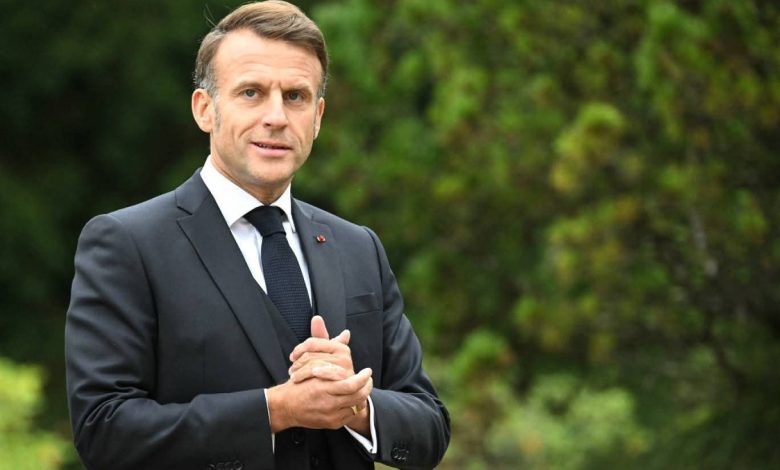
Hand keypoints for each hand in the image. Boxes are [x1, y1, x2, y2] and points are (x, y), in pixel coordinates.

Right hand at [267, 316, 372, 432]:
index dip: (363, 378)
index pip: (352, 385)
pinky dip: (355, 407)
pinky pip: (350, 416)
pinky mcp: (331, 423)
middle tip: (368, 380)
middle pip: (357, 397)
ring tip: (364, 388)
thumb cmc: (299, 382)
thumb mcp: (312, 362)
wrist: (285, 406)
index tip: (368, 371)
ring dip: (363, 396)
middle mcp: (327, 402)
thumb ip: (330, 346)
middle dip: (367, 387)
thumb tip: (345, 334)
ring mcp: (330, 414)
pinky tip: (355, 399)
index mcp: (323, 386)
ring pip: (356, 406)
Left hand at [288, 315, 351, 380]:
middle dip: (298, 363)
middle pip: (311, 355)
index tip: (292, 357)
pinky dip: (312, 376)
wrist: (346, 391)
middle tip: (291, 370)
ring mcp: (345, 368)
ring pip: (314, 366)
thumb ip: (321, 336)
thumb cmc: (334, 370)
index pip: (312, 342)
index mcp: (339, 346)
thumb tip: (316, 318)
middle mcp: (344, 355)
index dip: (299, 349)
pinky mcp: (344, 381)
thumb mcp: (327, 353)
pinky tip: (304, 380)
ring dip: (301, 372)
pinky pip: (324, 375)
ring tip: (294, 377)